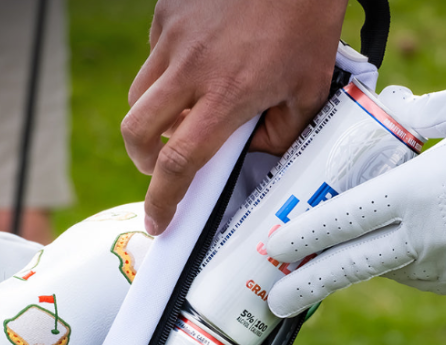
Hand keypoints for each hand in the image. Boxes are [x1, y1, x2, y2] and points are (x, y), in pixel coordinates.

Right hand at [123, 0, 348, 235]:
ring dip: (154, 117)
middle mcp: (191, 68)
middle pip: (137, 131)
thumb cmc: (305, 19)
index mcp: (227, 95)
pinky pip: (154, 56)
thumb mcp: (308, 88)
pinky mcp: (167, 10)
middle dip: (143, 160)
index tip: (157, 221)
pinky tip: (200, 63)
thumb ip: (280, 134)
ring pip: (139, 95)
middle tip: (163, 166)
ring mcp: (173, 36)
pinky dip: (168, 73)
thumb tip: (252, 154)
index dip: (163, 200)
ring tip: (188, 112)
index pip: (180, 162)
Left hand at [267, 80, 445, 316]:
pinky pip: (419, 274)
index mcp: (417, 192)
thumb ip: (421, 113)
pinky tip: (412, 241)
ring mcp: (445, 266)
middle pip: (349, 268)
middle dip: (306, 286)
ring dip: (366, 260)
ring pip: (387, 268)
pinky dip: (406, 260)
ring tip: (356, 247)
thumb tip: (392, 109)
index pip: (343, 222)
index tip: (271, 251)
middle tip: (274, 303)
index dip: (302, 238)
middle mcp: (424, 237)